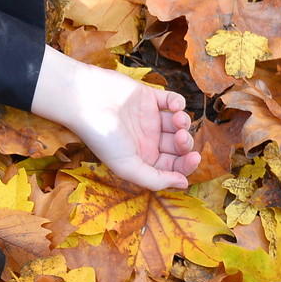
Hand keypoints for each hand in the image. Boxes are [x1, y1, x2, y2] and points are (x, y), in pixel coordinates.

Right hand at [31, 50, 200, 192]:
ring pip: (178, 124)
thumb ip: (155, 179)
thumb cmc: (102, 137)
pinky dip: (179, 103)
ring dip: (184, 122)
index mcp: (142, 159)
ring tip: (177, 120)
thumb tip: (184, 184)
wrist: (85, 102)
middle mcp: (147, 141)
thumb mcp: (127, 167)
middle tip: (180, 137)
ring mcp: (148, 119)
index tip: (194, 158)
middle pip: (178, 146)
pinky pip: (172, 101)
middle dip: (185, 143)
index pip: (172, 166)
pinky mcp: (148, 97)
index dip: (187, 165)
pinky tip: (173, 106)